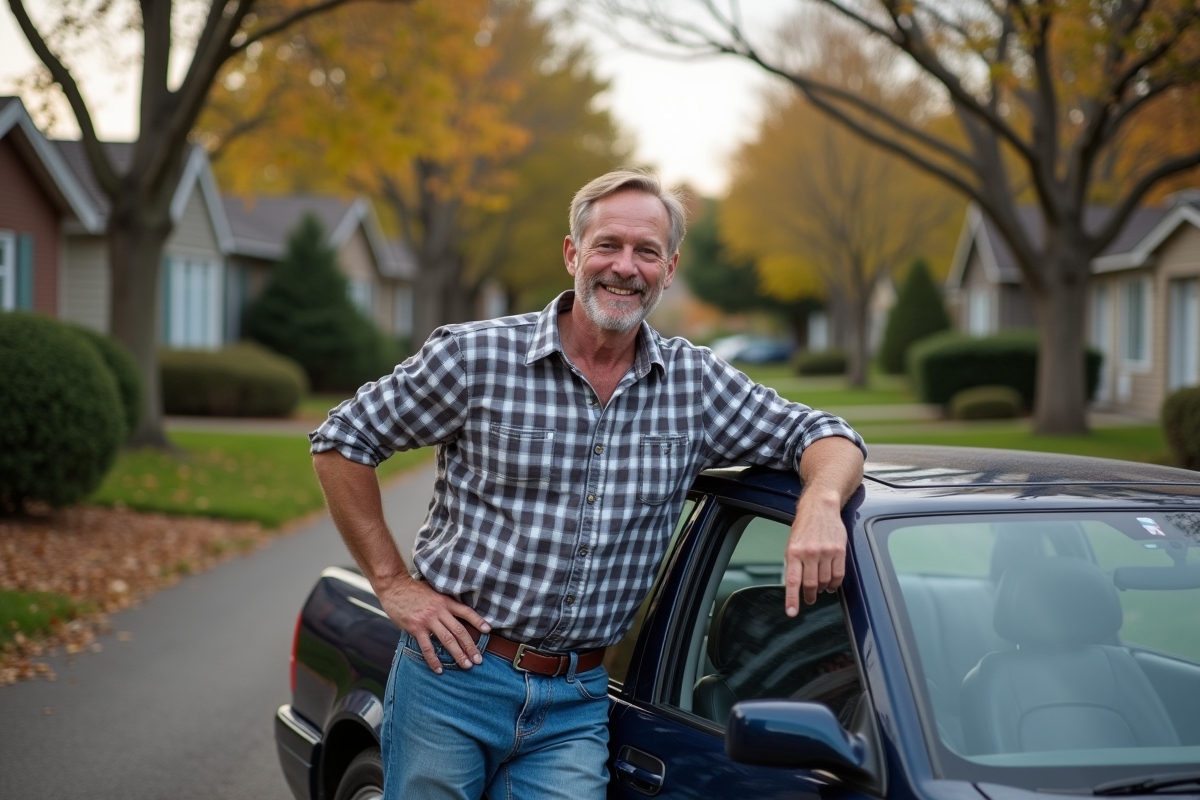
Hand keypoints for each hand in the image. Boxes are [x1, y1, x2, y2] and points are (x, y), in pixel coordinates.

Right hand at [377, 576, 491, 673]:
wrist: (394, 586)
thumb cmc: (412, 590)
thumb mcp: (433, 592)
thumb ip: (442, 603)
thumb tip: (451, 614)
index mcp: (445, 601)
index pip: (466, 612)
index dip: (478, 621)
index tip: (488, 631)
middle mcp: (439, 611)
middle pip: (459, 630)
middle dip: (471, 646)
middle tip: (478, 659)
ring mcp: (428, 620)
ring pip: (447, 640)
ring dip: (458, 654)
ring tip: (466, 665)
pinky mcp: (416, 628)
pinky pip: (427, 647)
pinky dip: (434, 660)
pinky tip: (439, 669)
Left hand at [783, 491, 846, 614]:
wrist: (820, 507)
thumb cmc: (804, 526)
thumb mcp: (792, 543)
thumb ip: (793, 563)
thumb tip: (795, 584)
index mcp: (793, 552)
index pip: (792, 581)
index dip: (792, 599)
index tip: (792, 612)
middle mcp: (809, 553)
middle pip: (811, 585)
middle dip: (810, 596)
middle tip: (809, 599)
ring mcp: (825, 552)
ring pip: (825, 582)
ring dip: (822, 589)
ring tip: (820, 588)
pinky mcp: (839, 551)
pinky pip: (838, 575)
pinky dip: (834, 584)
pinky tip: (831, 584)